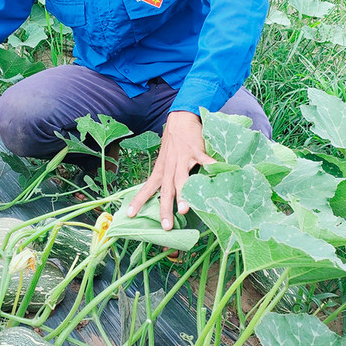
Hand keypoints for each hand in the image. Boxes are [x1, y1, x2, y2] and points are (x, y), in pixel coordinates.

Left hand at [126, 111, 215, 229]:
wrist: (180, 119)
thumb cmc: (173, 144)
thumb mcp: (165, 161)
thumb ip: (166, 177)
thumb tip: (168, 198)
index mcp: (161, 170)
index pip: (147, 188)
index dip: (138, 201)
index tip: (130, 215)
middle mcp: (169, 166)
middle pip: (166, 190)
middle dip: (165, 209)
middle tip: (166, 226)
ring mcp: (182, 158)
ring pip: (182, 179)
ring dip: (183, 194)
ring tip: (184, 210)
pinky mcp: (195, 150)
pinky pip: (204, 160)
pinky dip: (210, 165)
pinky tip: (216, 170)